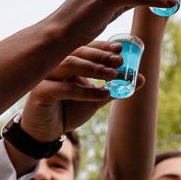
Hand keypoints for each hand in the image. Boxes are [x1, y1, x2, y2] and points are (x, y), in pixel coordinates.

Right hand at [19, 41, 137, 140]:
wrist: (46, 132)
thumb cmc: (68, 110)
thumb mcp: (96, 98)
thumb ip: (115, 88)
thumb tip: (141, 78)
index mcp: (67, 62)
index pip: (85, 48)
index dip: (102, 47)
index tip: (120, 49)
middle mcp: (55, 65)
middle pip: (78, 52)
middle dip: (100, 56)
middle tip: (120, 61)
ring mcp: (45, 77)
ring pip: (69, 65)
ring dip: (93, 69)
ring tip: (112, 75)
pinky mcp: (39, 92)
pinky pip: (63, 89)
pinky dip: (84, 91)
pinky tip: (101, 94)